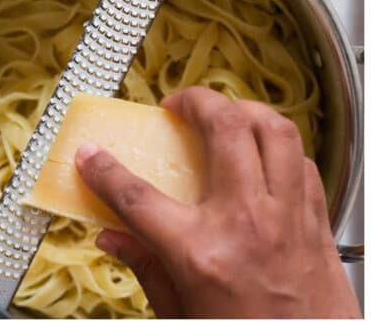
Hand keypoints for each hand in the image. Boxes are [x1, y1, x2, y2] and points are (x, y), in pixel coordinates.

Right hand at [75, 87, 358, 317]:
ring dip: (245, 111)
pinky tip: (263, 155)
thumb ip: (145, 267)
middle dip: (195, 101)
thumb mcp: (178, 312)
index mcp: (200, 252)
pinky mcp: (315, 222)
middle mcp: (247, 223)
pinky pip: (301, 162)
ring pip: (274, 131)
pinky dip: (279, 147)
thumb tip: (113, 237)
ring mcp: (287, 217)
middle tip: (178, 104)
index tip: (90, 156)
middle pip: (223, 129)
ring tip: (225, 113)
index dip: (104, 170)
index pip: (137, 196)